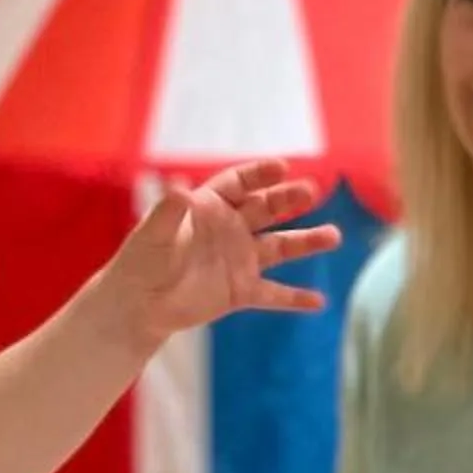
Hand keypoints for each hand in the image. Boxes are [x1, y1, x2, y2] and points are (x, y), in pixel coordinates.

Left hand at [105, 161, 341, 346]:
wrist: (139, 305)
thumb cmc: (141, 263)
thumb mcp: (152, 235)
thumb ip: (167, 212)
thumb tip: (179, 186)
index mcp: (210, 208)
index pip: (239, 184)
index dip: (259, 175)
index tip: (281, 167)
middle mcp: (231, 229)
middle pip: (266, 209)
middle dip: (288, 199)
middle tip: (311, 192)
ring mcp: (240, 260)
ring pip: (279, 247)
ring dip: (306, 241)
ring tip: (333, 236)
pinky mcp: (241, 291)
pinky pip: (273, 294)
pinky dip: (294, 298)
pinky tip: (319, 301)